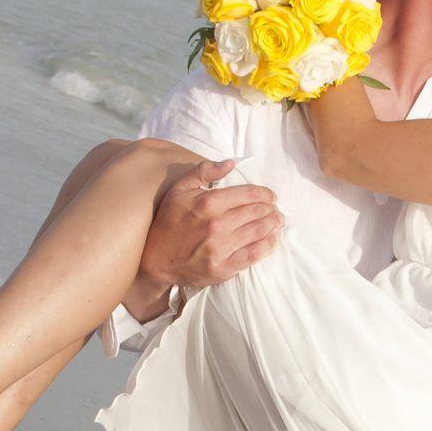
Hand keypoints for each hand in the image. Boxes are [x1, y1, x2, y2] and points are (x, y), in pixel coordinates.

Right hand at [138, 159, 280, 297]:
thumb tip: (230, 163)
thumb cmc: (168, 223)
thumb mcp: (179, 190)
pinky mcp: (224, 268)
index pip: (249, 194)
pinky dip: (268, 245)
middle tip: (274, 209)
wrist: (155, 260)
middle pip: (258, 212)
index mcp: (208, 203)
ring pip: (260, 231)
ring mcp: (221, 248)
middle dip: (271, 209)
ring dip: (273, 224)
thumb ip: (204, 172)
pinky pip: (255, 254)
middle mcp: (217, 224)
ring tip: (276, 221)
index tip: (269, 196)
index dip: (265, 194)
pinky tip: (272, 239)